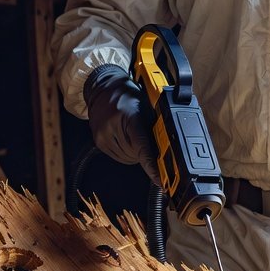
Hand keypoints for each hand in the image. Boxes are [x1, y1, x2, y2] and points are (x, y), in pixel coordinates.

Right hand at [83, 65, 160, 185]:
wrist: (103, 89)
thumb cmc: (128, 96)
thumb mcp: (147, 106)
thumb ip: (156, 126)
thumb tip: (170, 149)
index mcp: (130, 117)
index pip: (143, 148)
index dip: (153, 166)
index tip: (161, 181)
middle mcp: (114, 127)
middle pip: (136, 155)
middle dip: (145, 151)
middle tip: (146, 137)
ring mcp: (104, 136)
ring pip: (128, 158)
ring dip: (135, 152)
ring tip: (134, 134)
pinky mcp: (99, 142)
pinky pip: (118, 157)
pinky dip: (126, 152)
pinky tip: (126, 138)